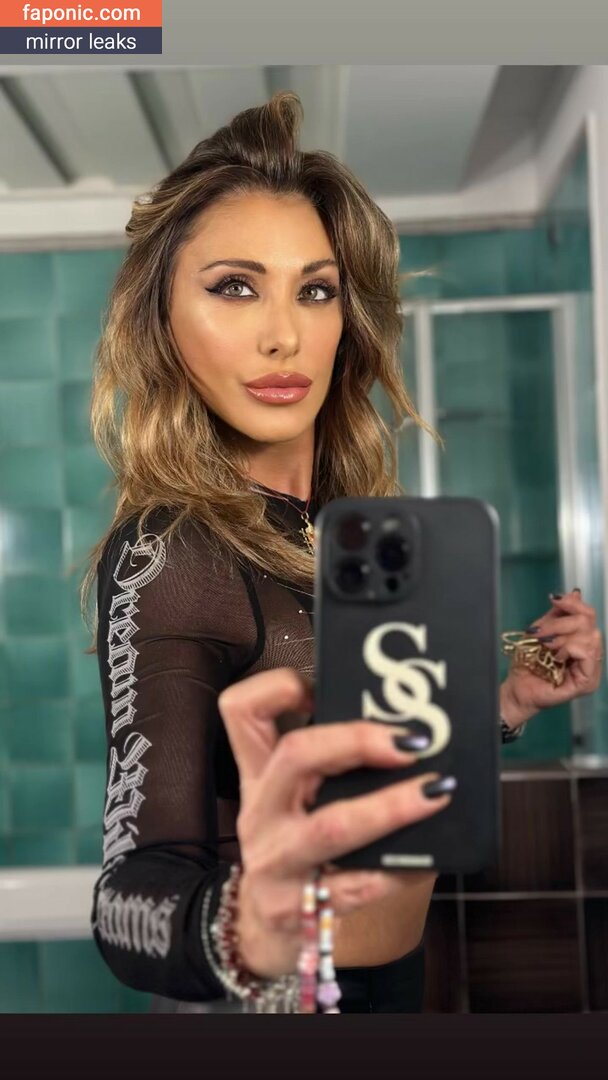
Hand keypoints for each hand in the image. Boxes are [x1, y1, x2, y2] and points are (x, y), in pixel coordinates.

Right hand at [217, 667, 453, 977]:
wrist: (261, 931)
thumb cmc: (293, 847)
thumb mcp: (290, 801)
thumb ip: (329, 764)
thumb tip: (409, 729)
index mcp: (258, 776)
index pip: (241, 711)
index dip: (279, 686)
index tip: (324, 684)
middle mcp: (261, 813)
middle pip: (294, 755)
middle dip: (355, 740)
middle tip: (411, 741)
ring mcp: (277, 863)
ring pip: (332, 826)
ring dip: (391, 807)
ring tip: (436, 792)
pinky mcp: (301, 911)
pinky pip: (360, 886)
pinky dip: (401, 868)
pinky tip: (430, 858)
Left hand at [501, 588, 603, 728]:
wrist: (516, 688)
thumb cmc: (527, 664)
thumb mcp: (541, 631)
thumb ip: (557, 614)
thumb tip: (574, 593)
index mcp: (581, 641)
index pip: (589, 615)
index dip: (574, 603)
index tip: (554, 599)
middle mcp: (591, 655)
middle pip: (589, 622)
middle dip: (560, 622)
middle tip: (540, 633)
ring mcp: (591, 670)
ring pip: (588, 636)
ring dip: (562, 636)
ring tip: (545, 645)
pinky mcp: (587, 682)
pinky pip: (586, 653)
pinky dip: (568, 649)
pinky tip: (555, 657)